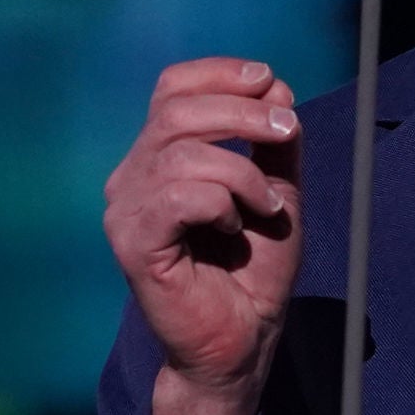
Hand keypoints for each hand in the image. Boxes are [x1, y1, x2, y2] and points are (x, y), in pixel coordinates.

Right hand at [102, 58, 302, 414]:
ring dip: (242, 172)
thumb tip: (275, 85)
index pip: (172, 88)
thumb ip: (274, 142)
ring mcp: (126, 210)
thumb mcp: (277, 191)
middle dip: (242, 112)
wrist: (243, 340)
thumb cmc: (253, 271)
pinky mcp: (133, 244)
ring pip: (182, 152)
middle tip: (288, 130)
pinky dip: (223, 204)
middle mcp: (132, 178)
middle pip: (176, 110)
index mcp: (158, 158)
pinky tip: (233, 231)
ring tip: (265, 208)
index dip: (219, 73)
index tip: (268, 80)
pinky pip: (179, 196)